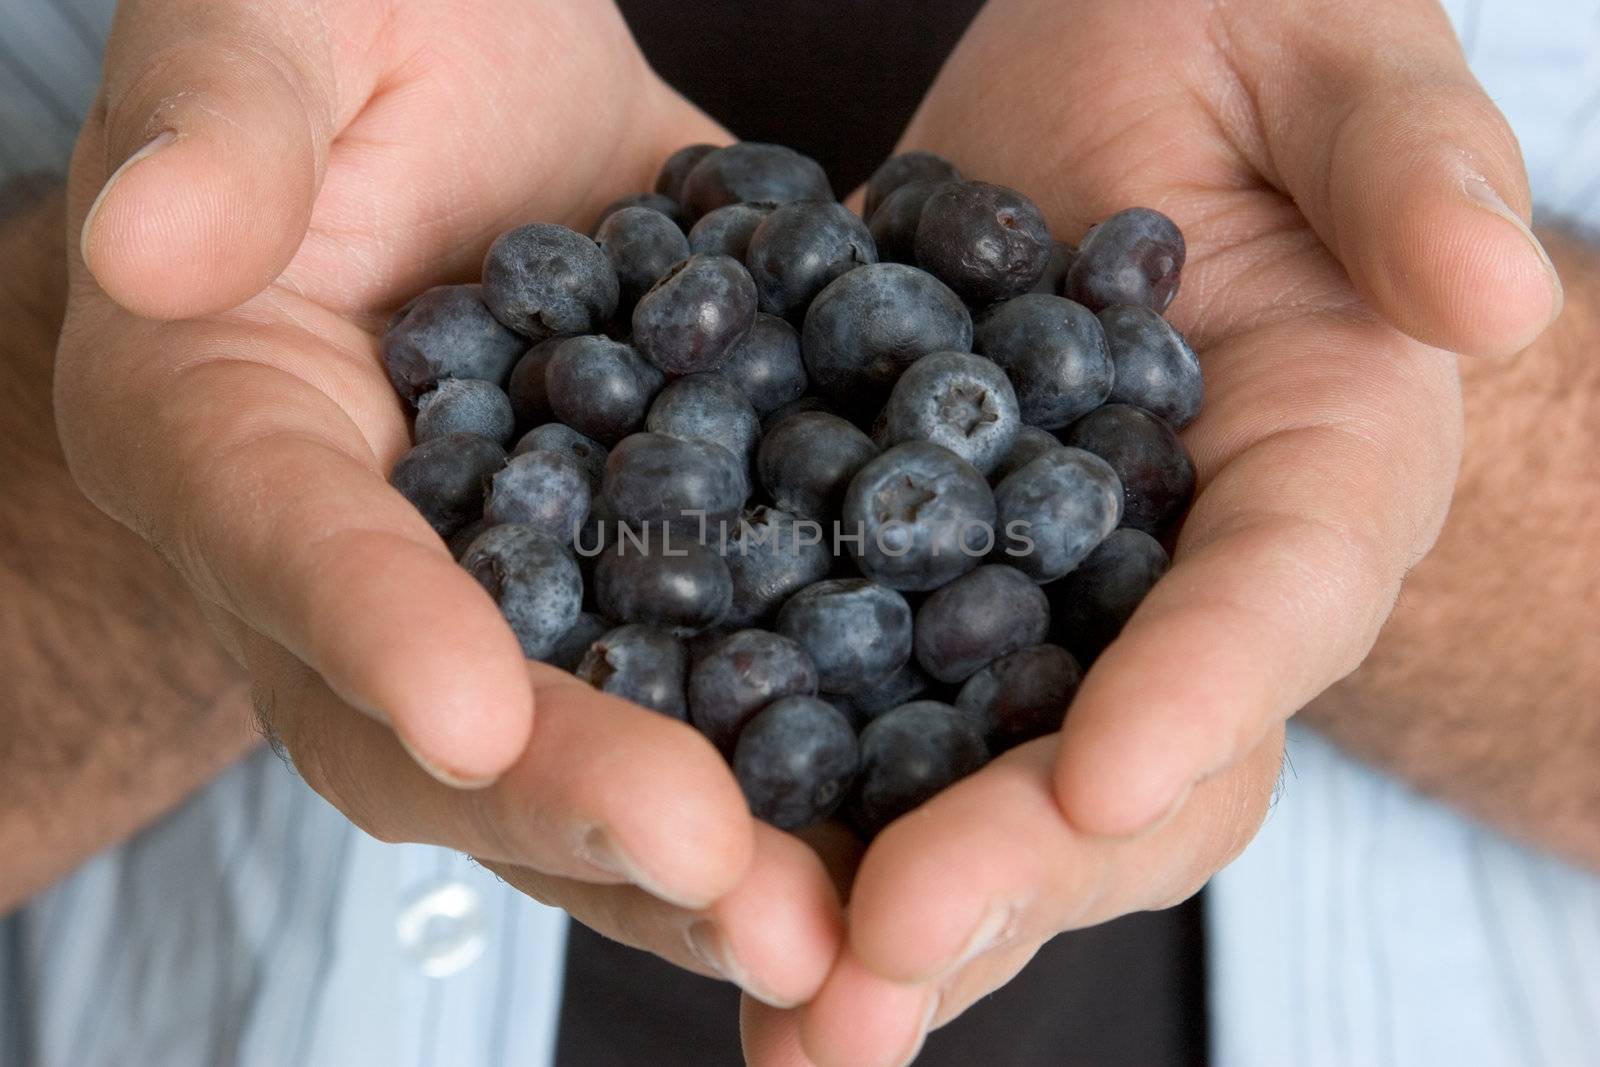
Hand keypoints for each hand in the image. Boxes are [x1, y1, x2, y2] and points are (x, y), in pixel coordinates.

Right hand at [54, 0, 838, 1004]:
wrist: (478, 46)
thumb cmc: (335, 7)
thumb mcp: (264, 27)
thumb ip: (212, 129)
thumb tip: (151, 248)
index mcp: (228, 435)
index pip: (292, 552)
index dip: (370, 637)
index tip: (471, 719)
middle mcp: (368, 552)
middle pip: (457, 722)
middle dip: (587, 810)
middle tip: (733, 889)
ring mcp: (521, 573)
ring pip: (603, 738)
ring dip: (718, 840)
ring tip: (845, 919)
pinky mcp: (654, 553)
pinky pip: (727, 660)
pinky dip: (818, 732)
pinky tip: (928, 790)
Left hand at [745, 0, 1557, 1060]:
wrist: (1108, 83)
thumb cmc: (1250, 44)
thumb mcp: (1330, 58)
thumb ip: (1405, 165)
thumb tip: (1489, 298)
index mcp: (1314, 480)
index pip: (1270, 608)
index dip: (1196, 697)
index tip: (1104, 777)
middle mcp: (1175, 587)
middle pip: (1116, 768)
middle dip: (1005, 870)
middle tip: (876, 969)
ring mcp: (1034, 607)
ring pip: (976, 788)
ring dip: (878, 914)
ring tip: (786, 1017)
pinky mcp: (897, 585)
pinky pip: (843, 711)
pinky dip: (779, 804)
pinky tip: (689, 881)